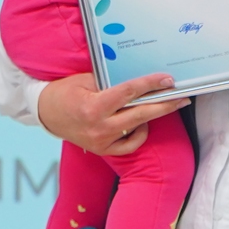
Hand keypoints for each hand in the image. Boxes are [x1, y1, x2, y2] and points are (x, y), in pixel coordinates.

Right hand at [36, 72, 191, 156]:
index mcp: (94, 106)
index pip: (129, 93)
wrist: (46, 113)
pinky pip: (129, 145)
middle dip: (165, 105)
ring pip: (137, 130)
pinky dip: (139, 134)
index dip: (151, 85)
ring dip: (152, 118)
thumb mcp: (85, 80)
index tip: (168, 80)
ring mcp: (101, 141)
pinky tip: (141, 123)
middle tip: (182, 98)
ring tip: (163, 106)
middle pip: (141, 114)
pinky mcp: (102, 150)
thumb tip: (140, 78)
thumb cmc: (65, 92)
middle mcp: (99, 127)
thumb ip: (111, 81)